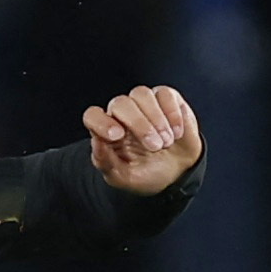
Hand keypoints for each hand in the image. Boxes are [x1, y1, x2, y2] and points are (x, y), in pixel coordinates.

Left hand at [82, 85, 203, 193]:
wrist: (178, 173)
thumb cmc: (147, 173)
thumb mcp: (124, 177)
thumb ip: (105, 162)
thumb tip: (96, 141)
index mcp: (107, 131)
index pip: (92, 116)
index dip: (101, 122)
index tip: (117, 135)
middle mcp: (123, 113)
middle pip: (120, 103)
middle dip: (139, 124)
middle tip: (155, 147)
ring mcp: (144, 103)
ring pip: (141, 93)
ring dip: (156, 119)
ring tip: (167, 142)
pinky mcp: (166, 99)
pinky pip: (164, 94)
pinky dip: (172, 114)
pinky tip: (177, 133)